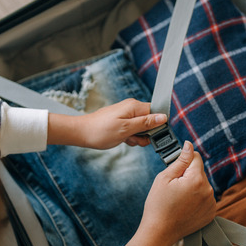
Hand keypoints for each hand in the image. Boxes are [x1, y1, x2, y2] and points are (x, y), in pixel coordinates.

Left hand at [47, 99, 167, 148]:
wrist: (82, 133)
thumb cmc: (101, 131)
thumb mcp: (126, 129)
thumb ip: (146, 123)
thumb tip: (163, 117)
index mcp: (134, 106)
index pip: (156, 112)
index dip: (156, 125)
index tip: (149, 135)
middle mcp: (131, 108)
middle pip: (150, 121)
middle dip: (145, 133)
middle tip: (135, 139)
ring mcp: (126, 114)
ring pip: (142, 127)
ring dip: (137, 137)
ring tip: (127, 139)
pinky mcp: (122, 121)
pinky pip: (133, 129)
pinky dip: (130, 136)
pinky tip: (124, 139)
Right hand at [126, 141, 215, 245]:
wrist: (160, 232)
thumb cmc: (158, 205)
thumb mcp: (164, 178)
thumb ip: (180, 160)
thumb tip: (189, 145)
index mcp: (196, 180)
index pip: (196, 158)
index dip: (184, 161)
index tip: (175, 170)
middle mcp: (208, 190)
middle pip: (199, 172)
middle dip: (188, 176)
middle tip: (173, 189)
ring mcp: (211, 203)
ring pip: (202, 185)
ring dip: (193, 188)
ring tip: (178, 200)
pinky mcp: (211, 213)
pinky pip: (205, 198)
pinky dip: (197, 200)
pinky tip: (185, 207)